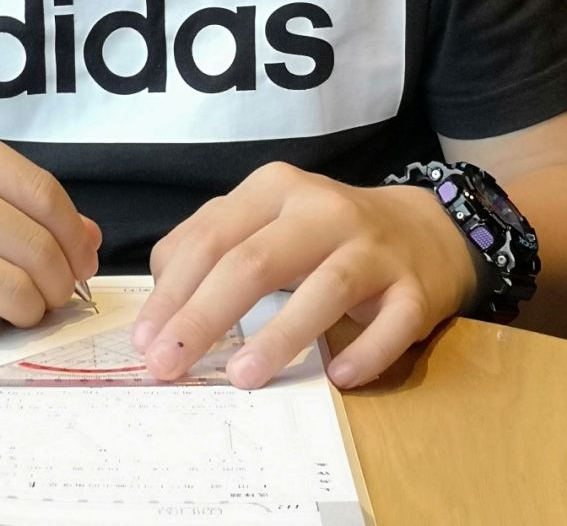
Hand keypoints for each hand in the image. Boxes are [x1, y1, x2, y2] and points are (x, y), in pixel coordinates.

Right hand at [0, 112, 100, 338]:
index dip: (74, 234)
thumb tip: (89, 240)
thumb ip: (10, 194)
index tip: (83, 256)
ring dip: (29, 308)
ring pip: (6, 290)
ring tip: (22, 305)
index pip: (40, 192)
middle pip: (30, 245)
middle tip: (59, 291)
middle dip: (59, 279)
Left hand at [130, 161, 478, 389]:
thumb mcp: (264, 219)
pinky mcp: (414, 287)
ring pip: (324, 287)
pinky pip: (391, 324)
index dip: (173, 291)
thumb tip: (161, 298)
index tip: (144, 340)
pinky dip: (364, 353)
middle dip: (204, 316)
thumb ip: (211, 243)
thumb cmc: (323, 233)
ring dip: (279, 337)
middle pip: (255, 260)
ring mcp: (373, 247)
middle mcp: (321, 209)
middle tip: (169, 365)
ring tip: (240, 378)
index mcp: (274, 188)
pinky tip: (337, 377)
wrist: (422, 229)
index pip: (212, 237)